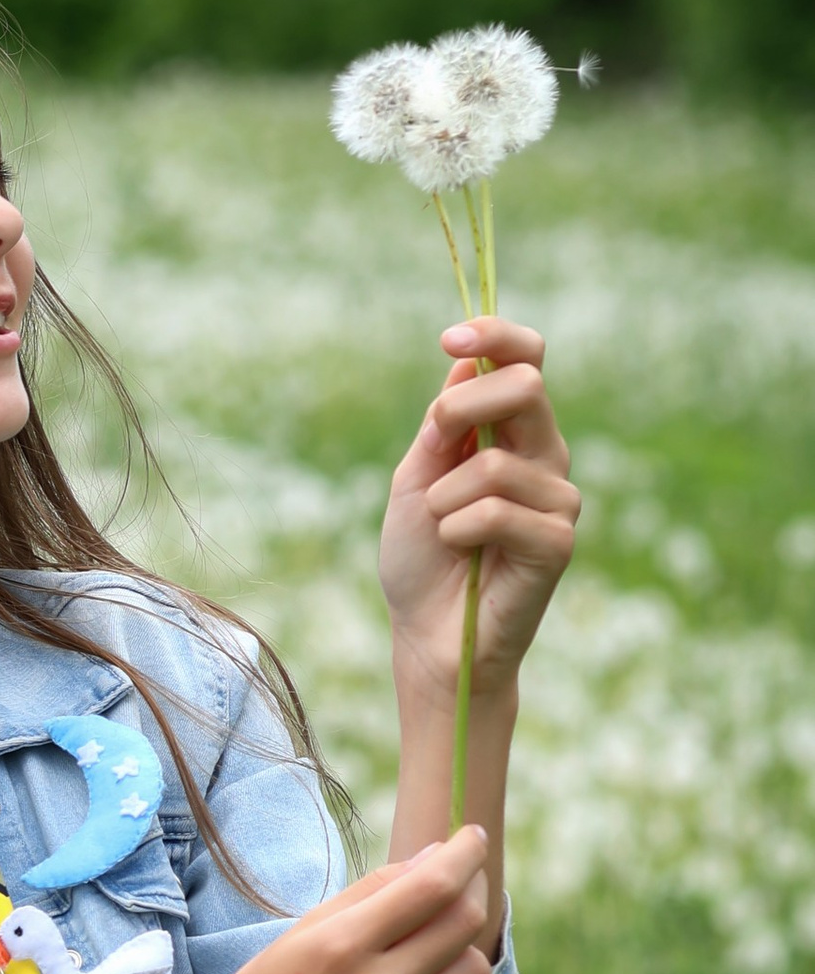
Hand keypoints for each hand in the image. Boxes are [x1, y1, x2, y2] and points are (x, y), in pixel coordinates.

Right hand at [94, 833, 498, 973]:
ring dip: (468, 944)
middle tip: (465, 879)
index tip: (471, 838)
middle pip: (463, 923)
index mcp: (339, 946)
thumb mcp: (302, 931)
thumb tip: (437, 857)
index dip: (465, 853)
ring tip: (443, 939)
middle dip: (474, 887)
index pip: (433, 886)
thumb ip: (370, 891)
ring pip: (474, 971)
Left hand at [378, 316, 580, 702]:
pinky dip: (457, 530)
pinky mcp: (559, 542)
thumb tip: (465, 360)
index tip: (448, 339)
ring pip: (495, 463)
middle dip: (460, 410)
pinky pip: (496, 512)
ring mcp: (558, 499)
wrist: (427, 637)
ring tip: (445, 532)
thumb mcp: (415, 480)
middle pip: (525, 387)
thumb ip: (441, 426)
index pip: (526, 360)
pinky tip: (461, 554)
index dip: (495, 336)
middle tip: (433, 450)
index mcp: (512, 433)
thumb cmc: (421, 560)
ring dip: (445, 499)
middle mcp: (545, 457)